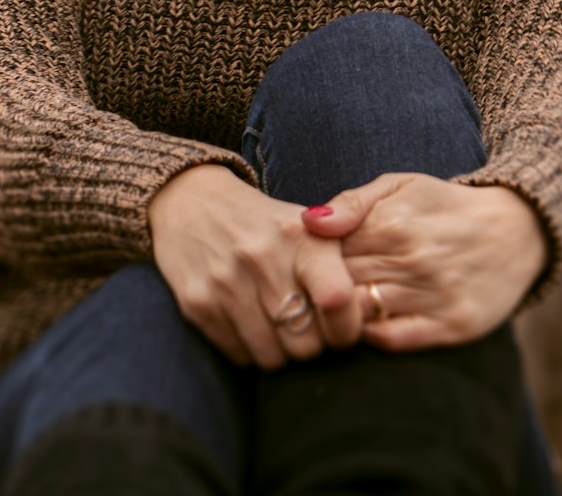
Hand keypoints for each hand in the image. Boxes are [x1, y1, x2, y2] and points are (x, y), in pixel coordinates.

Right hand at [148, 165, 362, 369]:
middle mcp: (263, 257)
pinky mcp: (198, 303)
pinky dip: (248, 350)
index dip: (347, 328)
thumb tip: (368, 316)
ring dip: (279, 352)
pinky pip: (239, 356)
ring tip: (275, 324)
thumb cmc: (265, 225)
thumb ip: (339, 266)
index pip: (338, 299)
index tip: (342, 328)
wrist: (193, 202)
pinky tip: (247, 320)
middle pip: (307, 345)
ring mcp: (227, 282)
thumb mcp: (307, 227)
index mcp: (300, 236)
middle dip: (311, 345)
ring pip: (273, 359)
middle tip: (304, 326)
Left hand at [302, 173, 550, 350]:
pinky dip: (371, 336)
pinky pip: (394, 340)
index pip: (327, 251)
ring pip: (361, 314)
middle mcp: (412, 259)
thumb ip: (351, 203)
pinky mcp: (452, 325)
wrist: (515, 229)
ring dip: (341, 315)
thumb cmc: (443, 205)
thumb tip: (307, 223)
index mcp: (392, 222)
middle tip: (310, 292)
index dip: (310, 261)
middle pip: (339, 284)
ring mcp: (433, 295)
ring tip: (335, 309)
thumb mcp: (399, 185)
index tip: (306, 264)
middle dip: (319, 289)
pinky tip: (368, 323)